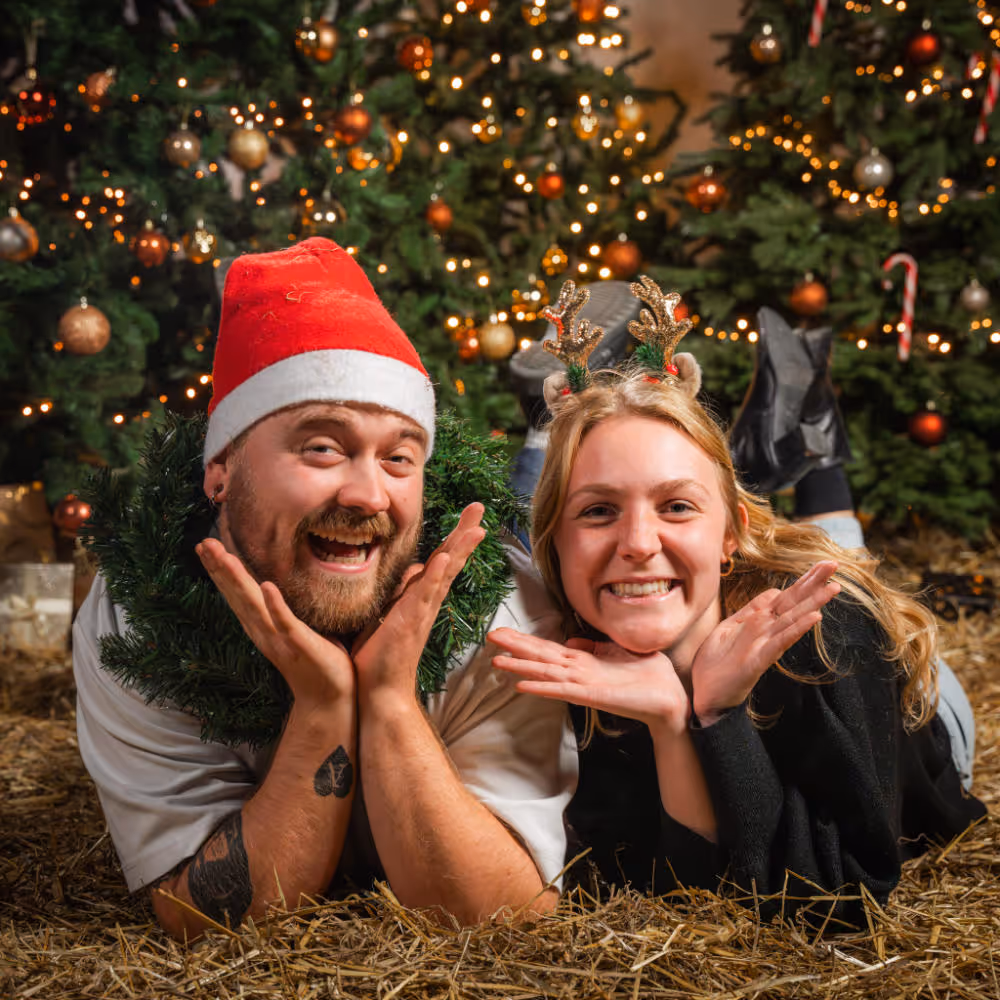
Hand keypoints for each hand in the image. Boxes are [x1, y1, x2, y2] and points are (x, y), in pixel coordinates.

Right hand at [196, 538, 353, 707]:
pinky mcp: (300, 645)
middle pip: (238, 595)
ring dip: (239, 581)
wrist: (329, 699)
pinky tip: (267, 586)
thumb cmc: (317, 660)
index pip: (238, 592)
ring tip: (224, 556)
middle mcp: (264, 631)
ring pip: (254, 605)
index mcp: (263, 625)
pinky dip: (275, 606)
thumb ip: (282, 609)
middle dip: (220, 569)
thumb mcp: (294, 628)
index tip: (205, 544)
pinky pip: (286, 623)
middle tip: (202, 542)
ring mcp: (280, 639)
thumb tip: (277, 583)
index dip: (221, 569)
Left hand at [352, 503, 485, 702]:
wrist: (380, 689)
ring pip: (445, 574)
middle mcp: (428, 601)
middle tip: (479, 506)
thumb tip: (414, 569)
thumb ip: (403, 590)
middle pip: (451, 560)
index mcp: (422, 596)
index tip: (470, 514)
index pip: (443, 559)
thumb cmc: (381, 653)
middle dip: (465, 533)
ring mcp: (422, 611)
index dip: (455, 536)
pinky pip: (425, 595)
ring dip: (459, 549)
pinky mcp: (410, 622)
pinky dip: (435, 576)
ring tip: (475, 527)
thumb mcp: (390, 611)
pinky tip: (443, 558)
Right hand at [489, 629, 690, 733]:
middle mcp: (578, 673)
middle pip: (540, 657)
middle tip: (490, 637)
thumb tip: (574, 639)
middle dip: (515, 647)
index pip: (548, 648)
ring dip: (521, 667)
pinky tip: (523, 685)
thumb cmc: (649, 674)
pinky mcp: (592, 696)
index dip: (525, 640)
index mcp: (584, 661)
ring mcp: (583, 685)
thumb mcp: (620, 651)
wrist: (671, 698)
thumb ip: (597, 646)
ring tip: (497, 661)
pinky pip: (562, 690)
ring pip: (546, 672)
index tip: (503, 631)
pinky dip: (542, 687)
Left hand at [691, 560, 839, 724]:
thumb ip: (752, 610)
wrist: (703, 695)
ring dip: (813, 602)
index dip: (804, 580)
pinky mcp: (759, 661)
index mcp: (759, 621)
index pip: (786, 595)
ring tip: (834, 587)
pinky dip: (796, 629)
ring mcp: (765, 645)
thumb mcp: (730, 627)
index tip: (823, 564)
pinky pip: (780, 641)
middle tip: (835, 565)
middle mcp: (766, 631)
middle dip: (814, 583)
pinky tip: (814, 617)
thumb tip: (775, 590)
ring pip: (792, 619)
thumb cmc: (715, 663)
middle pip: (793, 602)